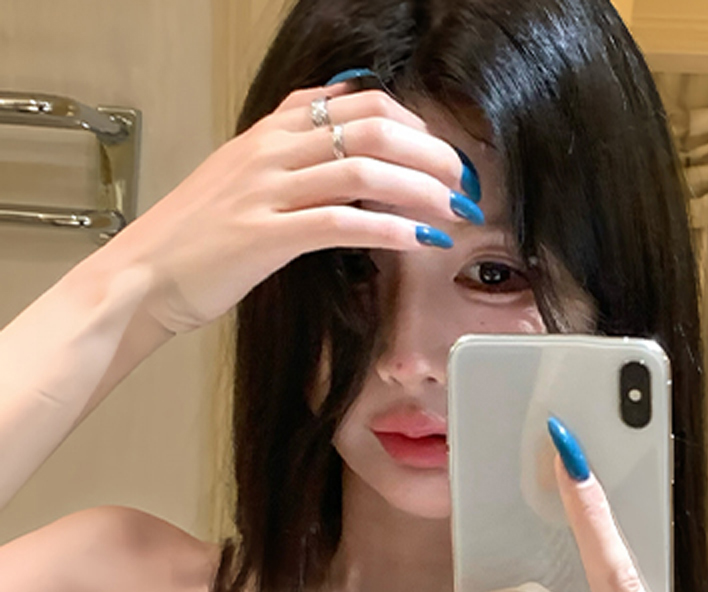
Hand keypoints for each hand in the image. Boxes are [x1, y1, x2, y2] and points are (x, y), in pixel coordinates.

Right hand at [109, 81, 473, 335]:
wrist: (145, 276)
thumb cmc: (200, 239)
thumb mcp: (247, 181)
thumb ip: (295, 158)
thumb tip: (350, 143)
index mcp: (271, 134)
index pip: (356, 101)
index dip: (411, 124)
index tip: (442, 155)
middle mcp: (271, 152)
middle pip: (370, 128)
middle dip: (430, 154)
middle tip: (464, 185)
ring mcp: (266, 191)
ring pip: (362, 169)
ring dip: (420, 190)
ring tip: (456, 212)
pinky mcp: (265, 237)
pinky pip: (339, 222)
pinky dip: (389, 228)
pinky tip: (421, 240)